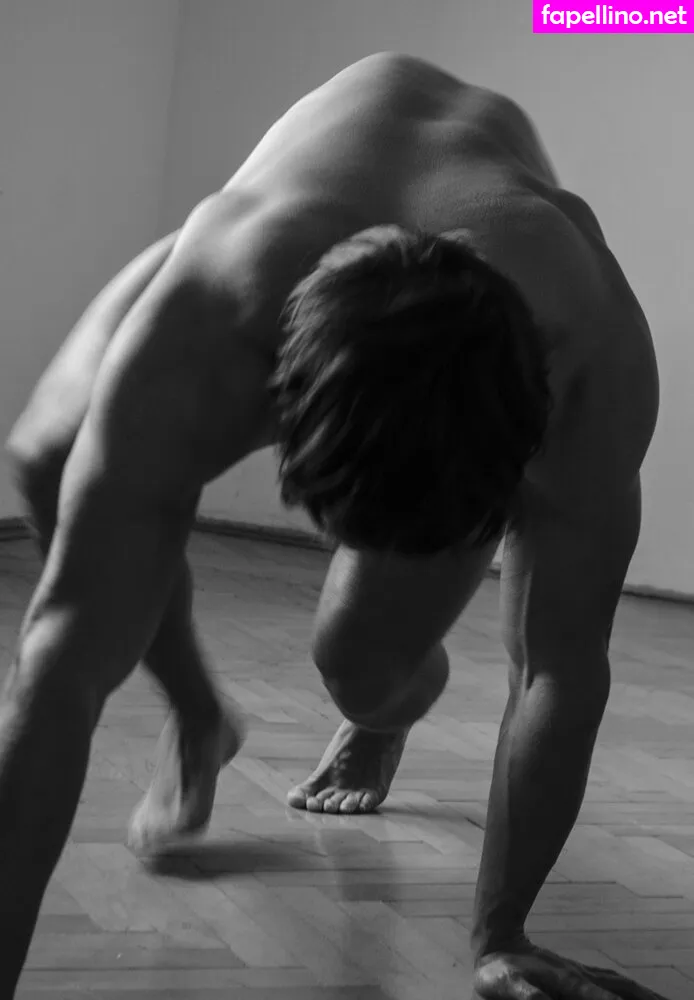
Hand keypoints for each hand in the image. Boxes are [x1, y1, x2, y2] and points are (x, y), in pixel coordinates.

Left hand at [473, 942, 670, 999]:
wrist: (496, 942)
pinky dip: (632, 990)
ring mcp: (581, 973)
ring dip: (644, 995)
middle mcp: (580, 976)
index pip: (599, 996)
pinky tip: (638, 994)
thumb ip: (526, 994)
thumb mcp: (507, 984)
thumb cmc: (498, 971)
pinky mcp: (578, 975)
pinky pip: (613, 982)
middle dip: (645, 998)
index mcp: (566, 981)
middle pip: (621, 989)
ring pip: (621, 985)